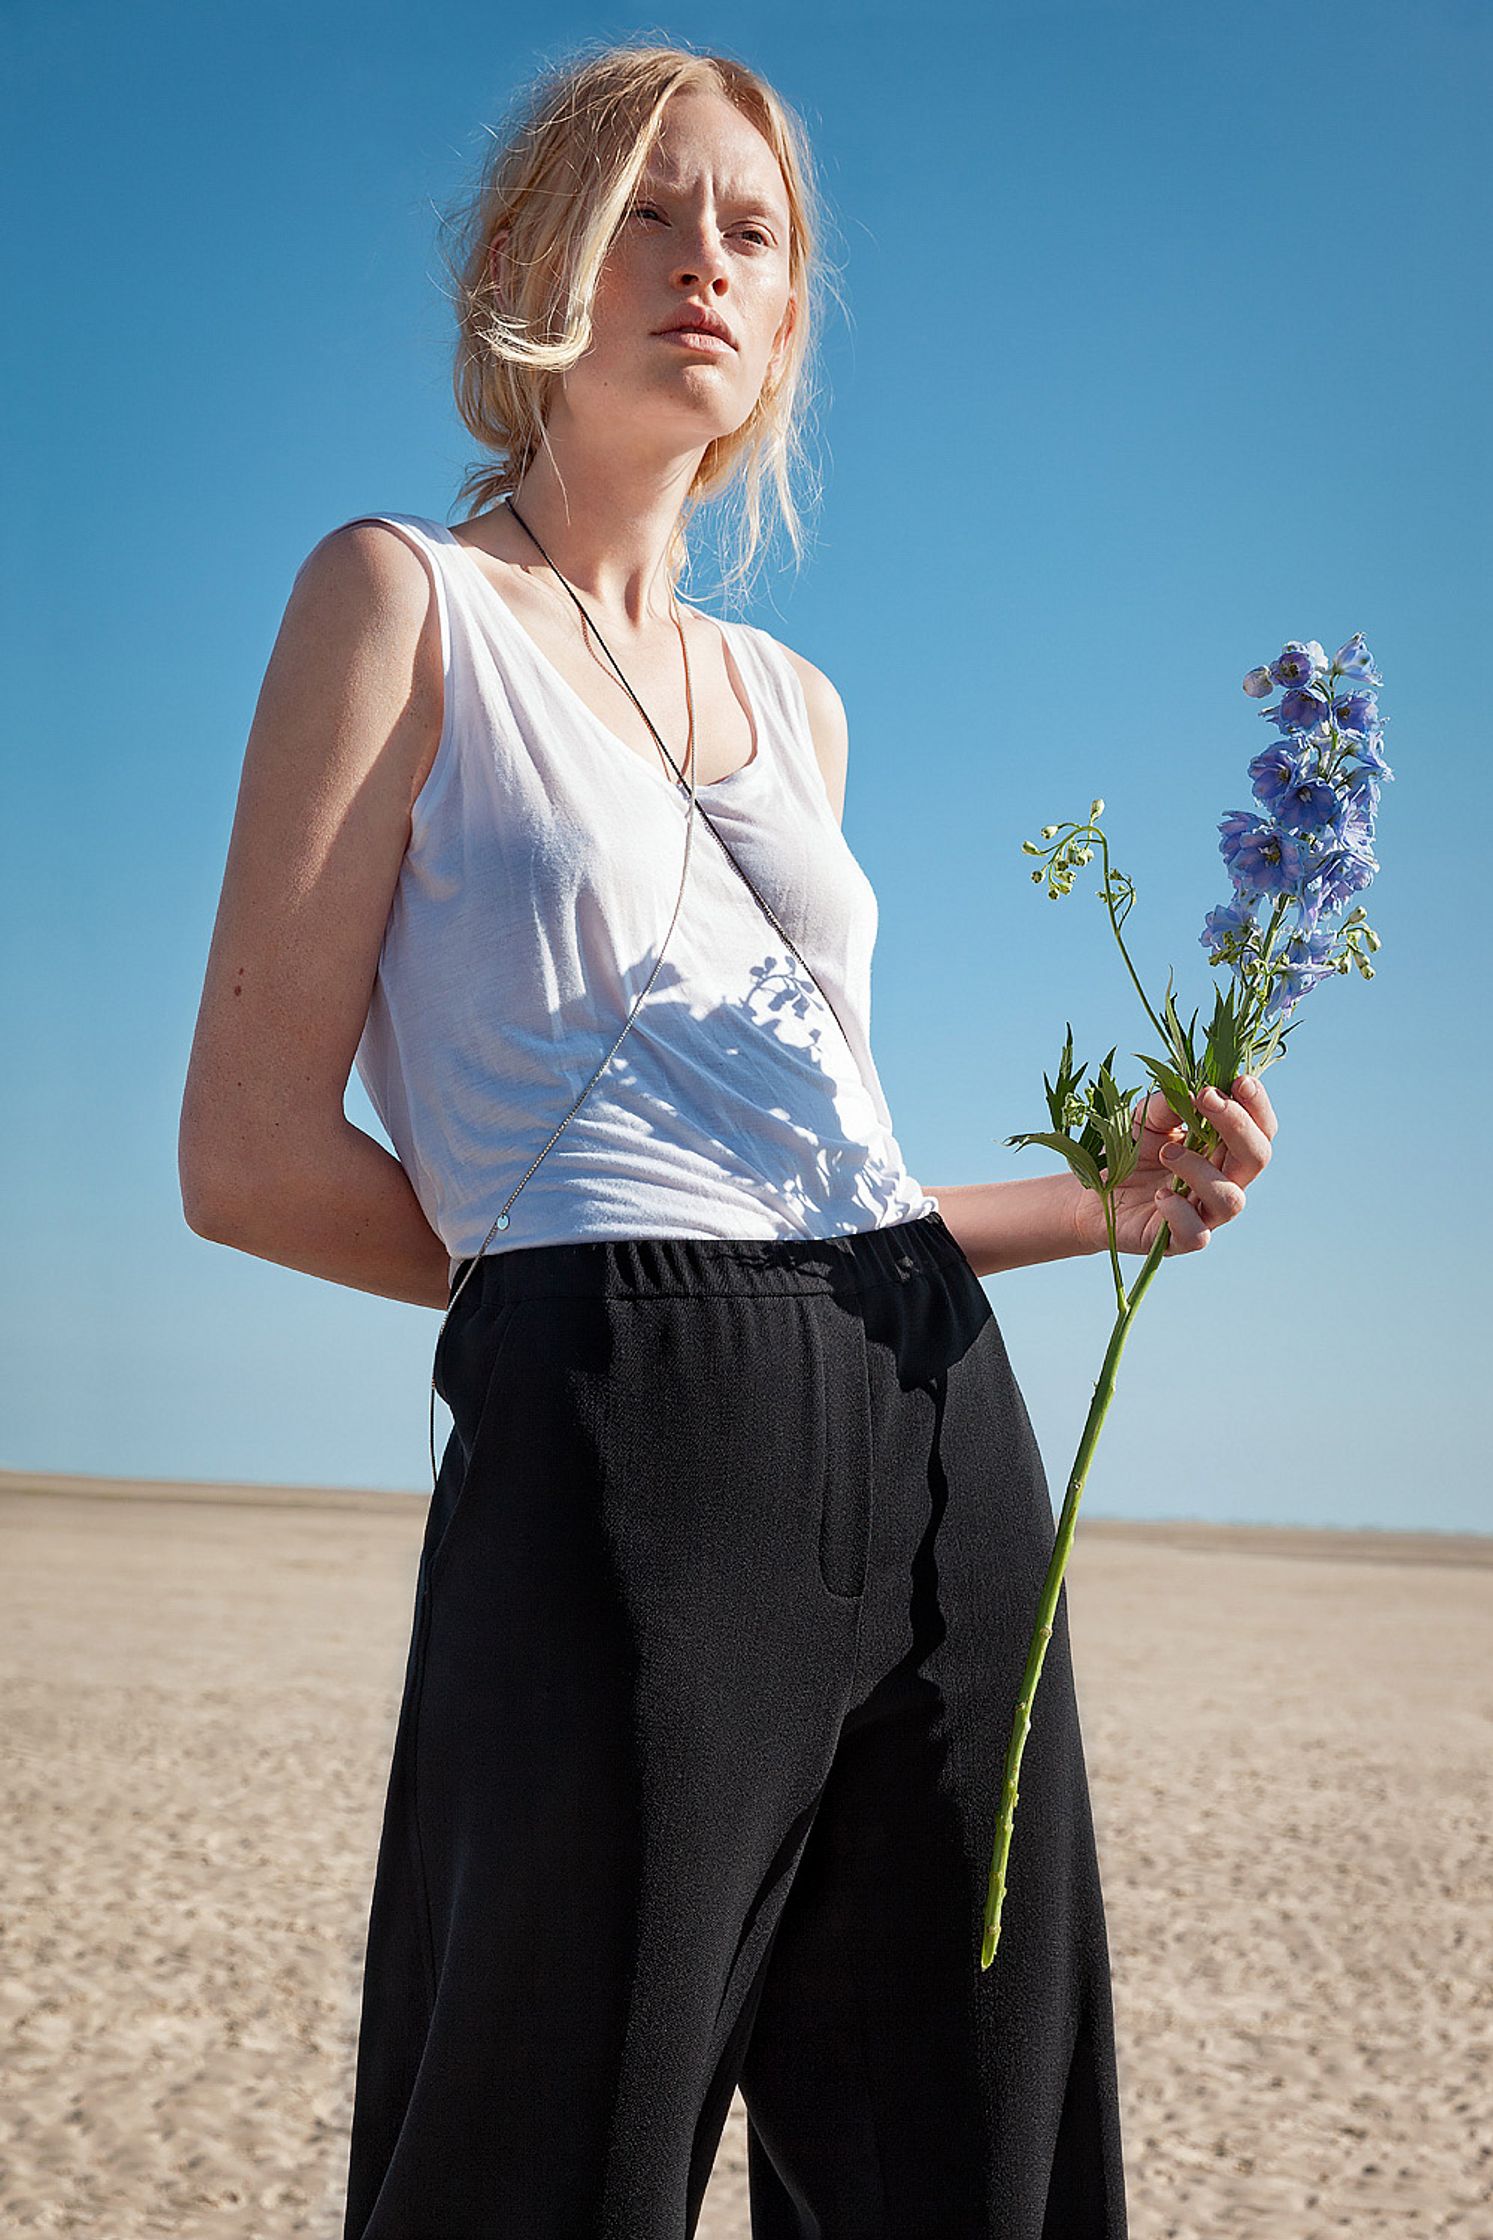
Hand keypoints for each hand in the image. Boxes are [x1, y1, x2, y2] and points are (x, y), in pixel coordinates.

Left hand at [1073, 1075, 1278, 1258]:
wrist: (1094, 1191)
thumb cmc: (1130, 1151)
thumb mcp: (1147, 1116)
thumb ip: (1171, 1102)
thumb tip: (1196, 1091)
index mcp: (1225, 1149)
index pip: (1260, 1129)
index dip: (1257, 1106)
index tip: (1240, 1081)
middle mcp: (1224, 1181)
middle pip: (1257, 1158)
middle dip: (1237, 1124)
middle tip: (1206, 1098)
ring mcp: (1205, 1214)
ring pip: (1230, 1198)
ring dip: (1200, 1169)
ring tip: (1165, 1152)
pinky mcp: (1179, 1240)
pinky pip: (1196, 1234)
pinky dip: (1179, 1211)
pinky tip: (1160, 1195)